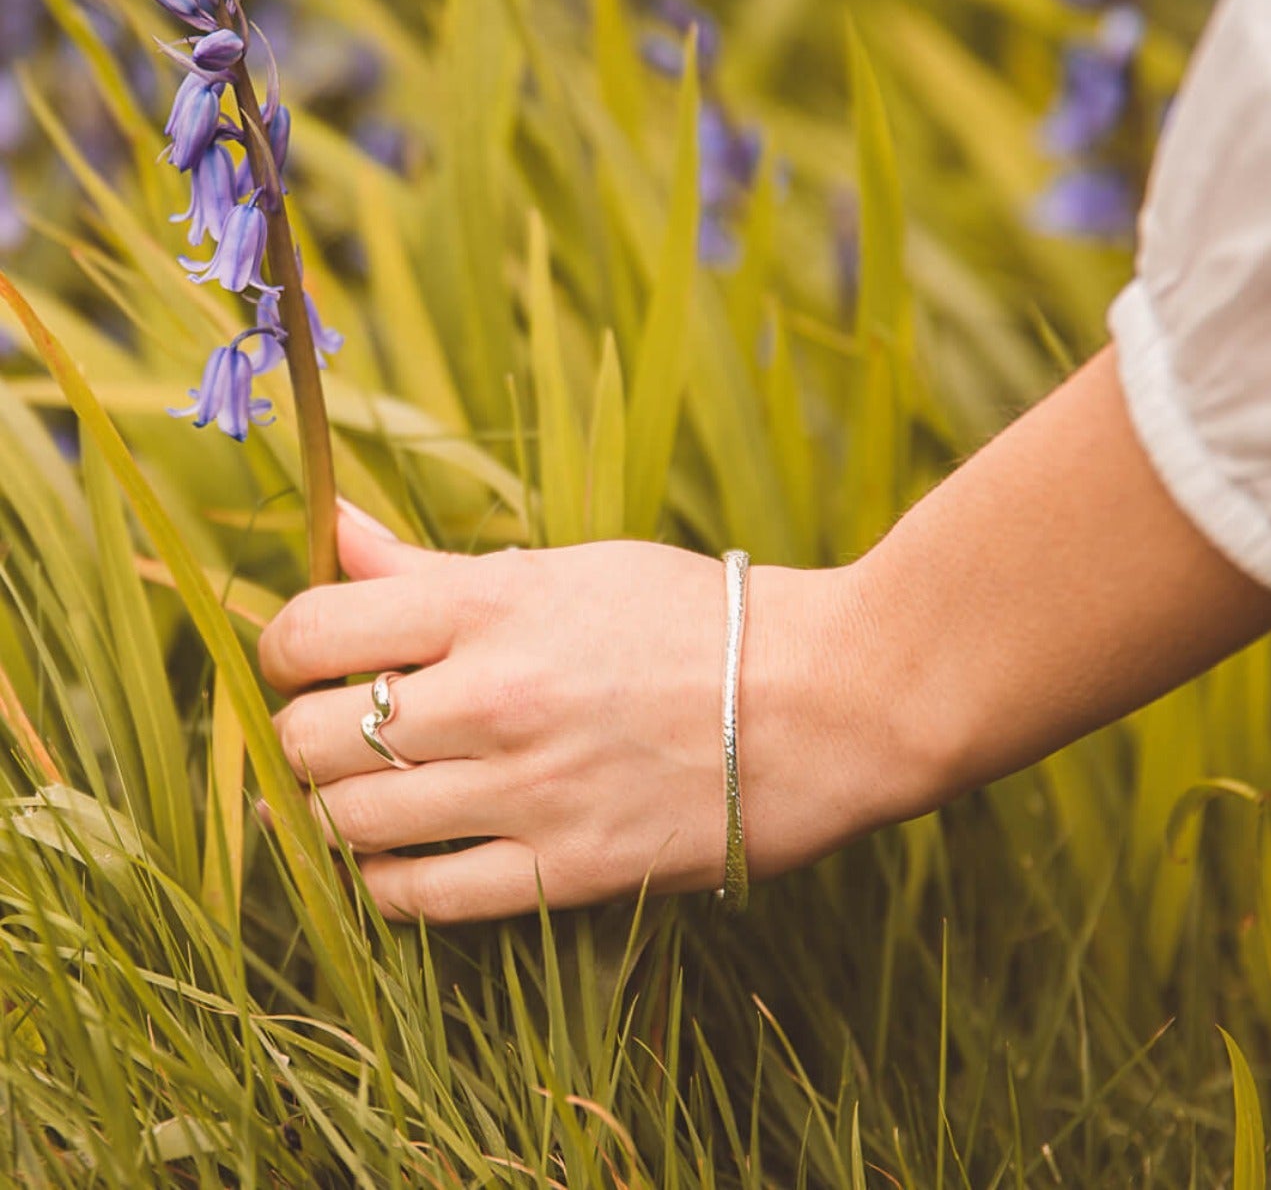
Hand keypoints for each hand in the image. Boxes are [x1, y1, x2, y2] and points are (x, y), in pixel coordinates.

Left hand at [258, 504, 919, 921]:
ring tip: (377, 788)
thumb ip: (440, 568)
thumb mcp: (572, 568)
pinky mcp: (567, 869)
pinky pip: (418, 898)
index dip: (282, 647)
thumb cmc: (700, 618)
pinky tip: (407, 851)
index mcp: (496, 602)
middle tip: (341, 727)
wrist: (825, 698)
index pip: (313, 627)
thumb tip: (336, 534)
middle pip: (312, 735)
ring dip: (340, 808)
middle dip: (304, 732)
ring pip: (350, 821)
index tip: (306, 659)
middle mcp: (496, 696)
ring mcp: (529, 790)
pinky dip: (386, 879)